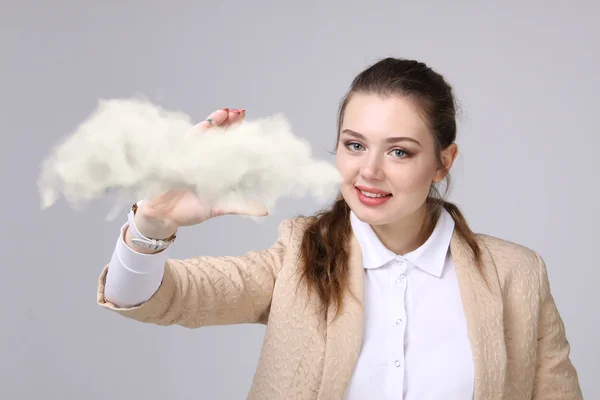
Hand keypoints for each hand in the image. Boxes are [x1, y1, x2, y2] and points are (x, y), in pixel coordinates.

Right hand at [133, 108, 267, 238]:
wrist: (163, 216)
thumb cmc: (190, 211)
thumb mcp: (218, 208)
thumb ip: (240, 206)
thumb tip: (265, 212)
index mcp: (218, 169)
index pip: (232, 148)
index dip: (241, 137)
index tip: (253, 128)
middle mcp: (205, 159)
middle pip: (219, 136)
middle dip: (230, 124)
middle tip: (240, 112)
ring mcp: (191, 155)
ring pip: (205, 134)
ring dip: (215, 122)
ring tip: (226, 112)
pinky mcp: (178, 156)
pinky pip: (188, 141)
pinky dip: (198, 132)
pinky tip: (207, 124)